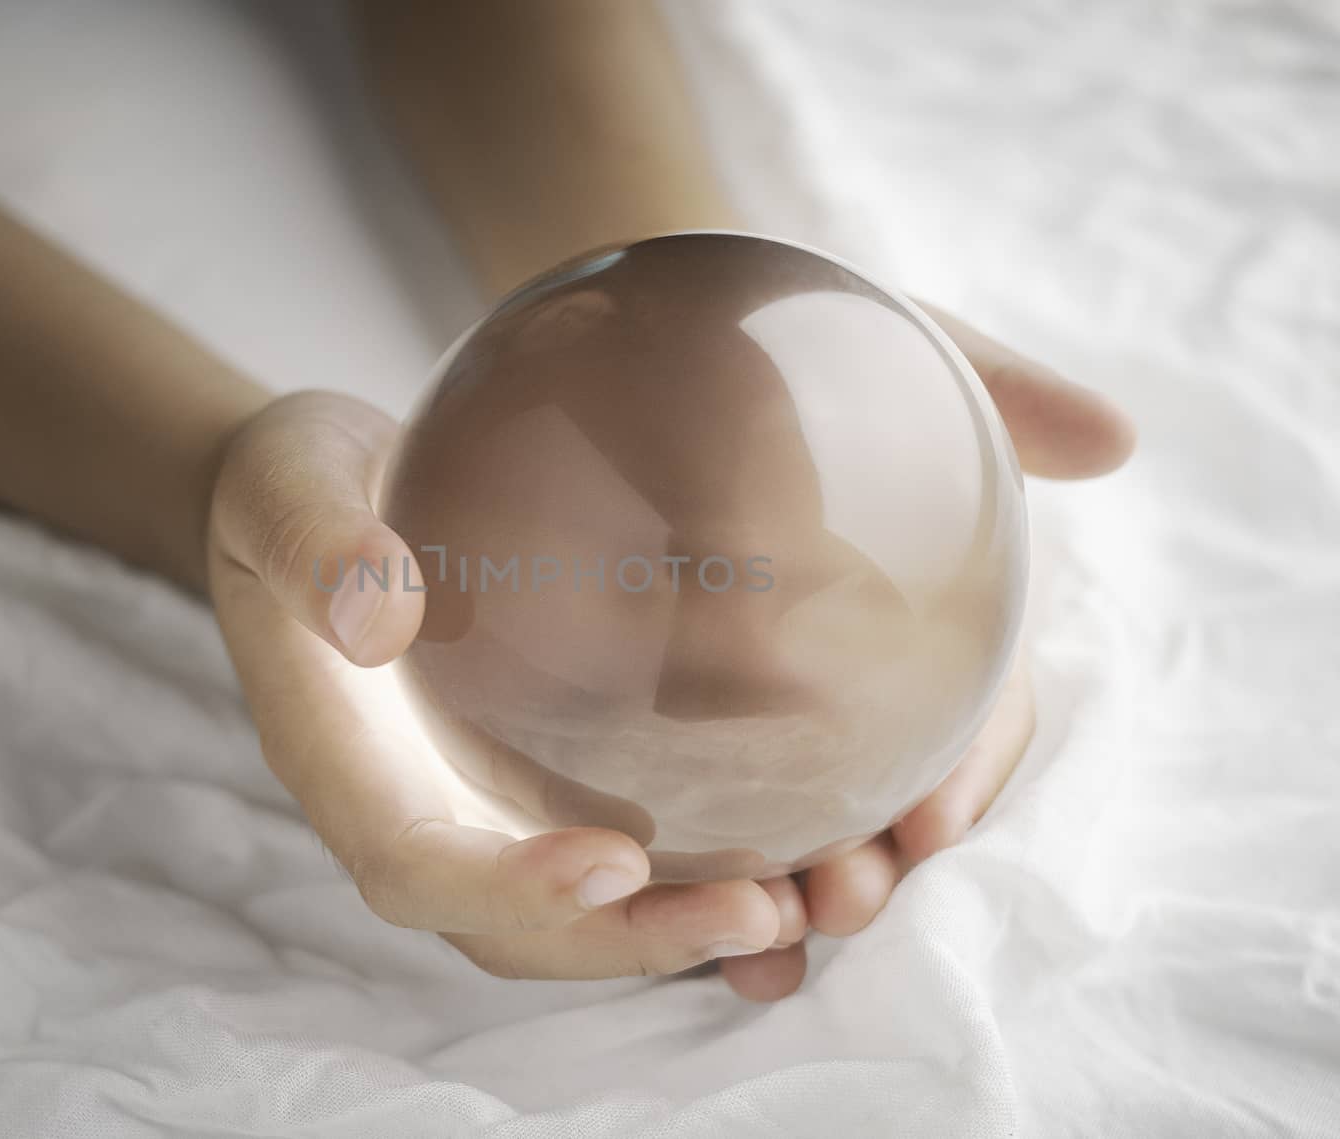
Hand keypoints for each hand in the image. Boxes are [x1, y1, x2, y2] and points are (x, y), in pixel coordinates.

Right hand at [207, 392, 785, 978]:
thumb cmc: (295, 492)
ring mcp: (490, 804)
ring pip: (591, 908)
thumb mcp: (285, 490)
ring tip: (819, 897)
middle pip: (522, 928)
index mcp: (349, 768)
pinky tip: (824, 833)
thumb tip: (379, 621)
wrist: (326, 500)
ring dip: (699, 924)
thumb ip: (315, 548)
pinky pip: (634, 843)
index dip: (506, 890)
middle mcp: (426, 812)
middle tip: (763, 915)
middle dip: (636, 941)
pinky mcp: (547, 772)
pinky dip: (719, 859)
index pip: (414, 868)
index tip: (613, 865)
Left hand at [719, 306, 1135, 1001]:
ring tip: (766, 933)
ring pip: (796, 821)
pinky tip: (659, 911)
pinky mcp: (659, 710)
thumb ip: (1000, 394)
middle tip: (844, 899)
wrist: (651, 332)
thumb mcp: (908, 348)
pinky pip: (690, 804)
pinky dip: (689, 869)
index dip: (972, 775)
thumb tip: (1116, 443)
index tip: (937, 821)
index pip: (979, 714)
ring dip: (790, 891)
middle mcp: (855, 671)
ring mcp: (758, 698)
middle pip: (886, 795)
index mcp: (934, 610)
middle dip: (878, 863)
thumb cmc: (799, 336)